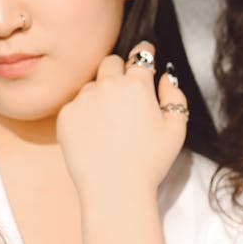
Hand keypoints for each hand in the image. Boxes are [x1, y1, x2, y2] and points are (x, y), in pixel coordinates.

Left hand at [56, 43, 188, 199]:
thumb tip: (165, 76)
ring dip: (100, 95)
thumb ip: (174, 95)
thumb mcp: (176, 129)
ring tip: (109, 124)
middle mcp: (108, 85)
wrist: (115, 189)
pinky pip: (75, 105)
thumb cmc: (149, 162)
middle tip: (125, 93)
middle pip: (111, 62)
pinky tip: (94, 135)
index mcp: (137, 85)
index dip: (144, 54)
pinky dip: (84, 114)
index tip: (144, 55)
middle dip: (119, 71)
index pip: (140, 55)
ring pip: (91, 85)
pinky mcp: (65, 115)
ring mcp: (83, 99)